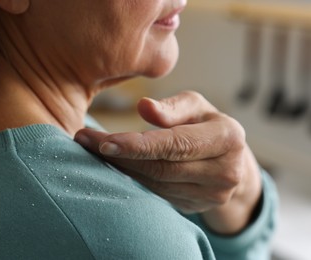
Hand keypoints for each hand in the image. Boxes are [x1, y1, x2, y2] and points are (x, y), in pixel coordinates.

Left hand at [75, 91, 261, 233]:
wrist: (231, 161)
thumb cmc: (207, 125)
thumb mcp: (197, 107)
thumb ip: (173, 107)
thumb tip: (143, 107)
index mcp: (228, 139)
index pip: (176, 144)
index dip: (138, 145)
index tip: (104, 142)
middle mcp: (224, 172)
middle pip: (161, 168)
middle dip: (121, 156)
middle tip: (86, 141)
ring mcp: (212, 195)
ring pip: (156, 184)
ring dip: (121, 168)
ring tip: (93, 151)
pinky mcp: (196, 206)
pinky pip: (157, 194)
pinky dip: (133, 180)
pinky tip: (113, 166)